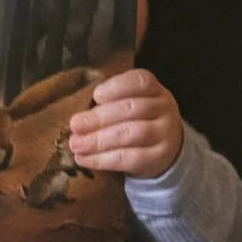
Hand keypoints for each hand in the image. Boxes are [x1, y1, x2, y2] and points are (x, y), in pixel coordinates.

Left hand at [67, 67, 183, 177]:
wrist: (165, 150)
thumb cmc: (138, 121)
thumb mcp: (129, 105)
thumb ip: (107, 106)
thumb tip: (79, 120)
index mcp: (154, 89)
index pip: (140, 82)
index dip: (117, 87)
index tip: (95, 95)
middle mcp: (164, 108)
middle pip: (132, 109)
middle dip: (99, 117)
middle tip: (75, 125)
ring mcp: (165, 133)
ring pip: (131, 134)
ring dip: (99, 140)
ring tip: (76, 144)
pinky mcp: (159, 157)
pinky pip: (131, 158)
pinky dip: (104, 159)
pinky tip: (84, 159)